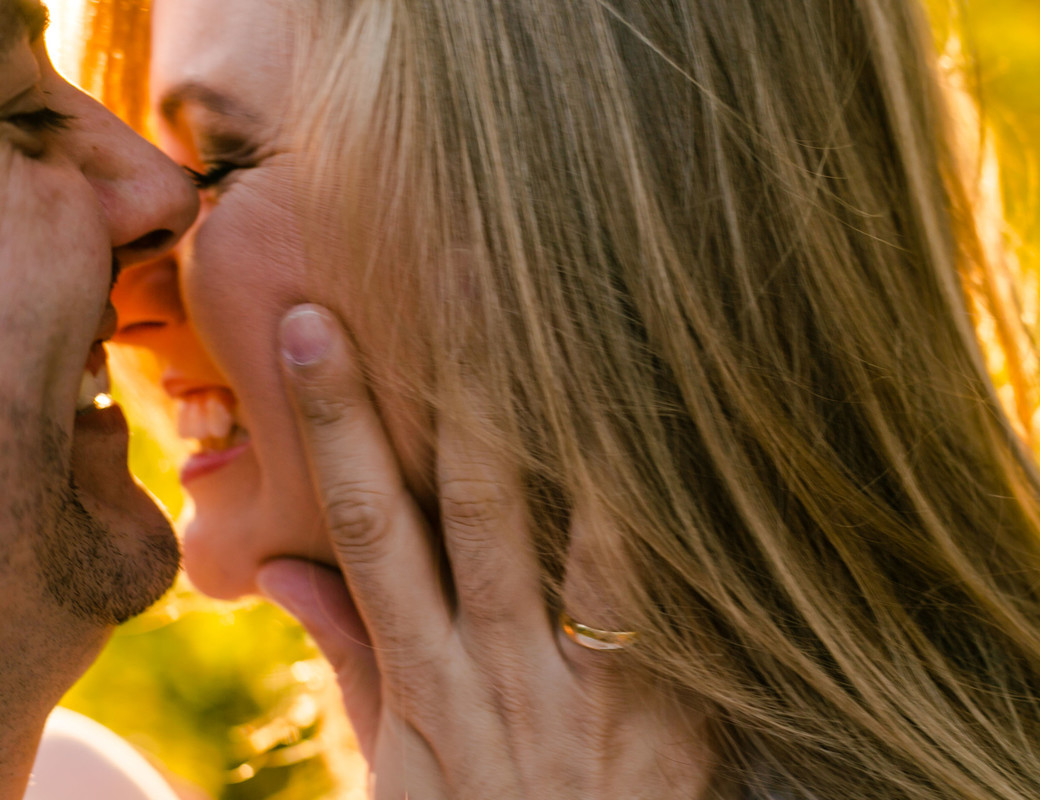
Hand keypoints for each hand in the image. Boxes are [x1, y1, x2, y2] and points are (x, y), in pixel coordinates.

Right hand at [257, 305, 711, 798]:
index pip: (367, 527)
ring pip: (596, 542)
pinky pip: (688, 610)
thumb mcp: (391, 764)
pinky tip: (709, 437)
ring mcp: (595, 698)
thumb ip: (351, 661)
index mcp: (424, 682)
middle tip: (467, 265)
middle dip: (467, 382)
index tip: (312, 322)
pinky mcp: (677, 723)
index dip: (337, 422)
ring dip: (595, 431)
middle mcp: (504, 675)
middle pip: (480, 506)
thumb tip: (286, 568)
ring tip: (602, 320)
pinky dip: (693, 526)